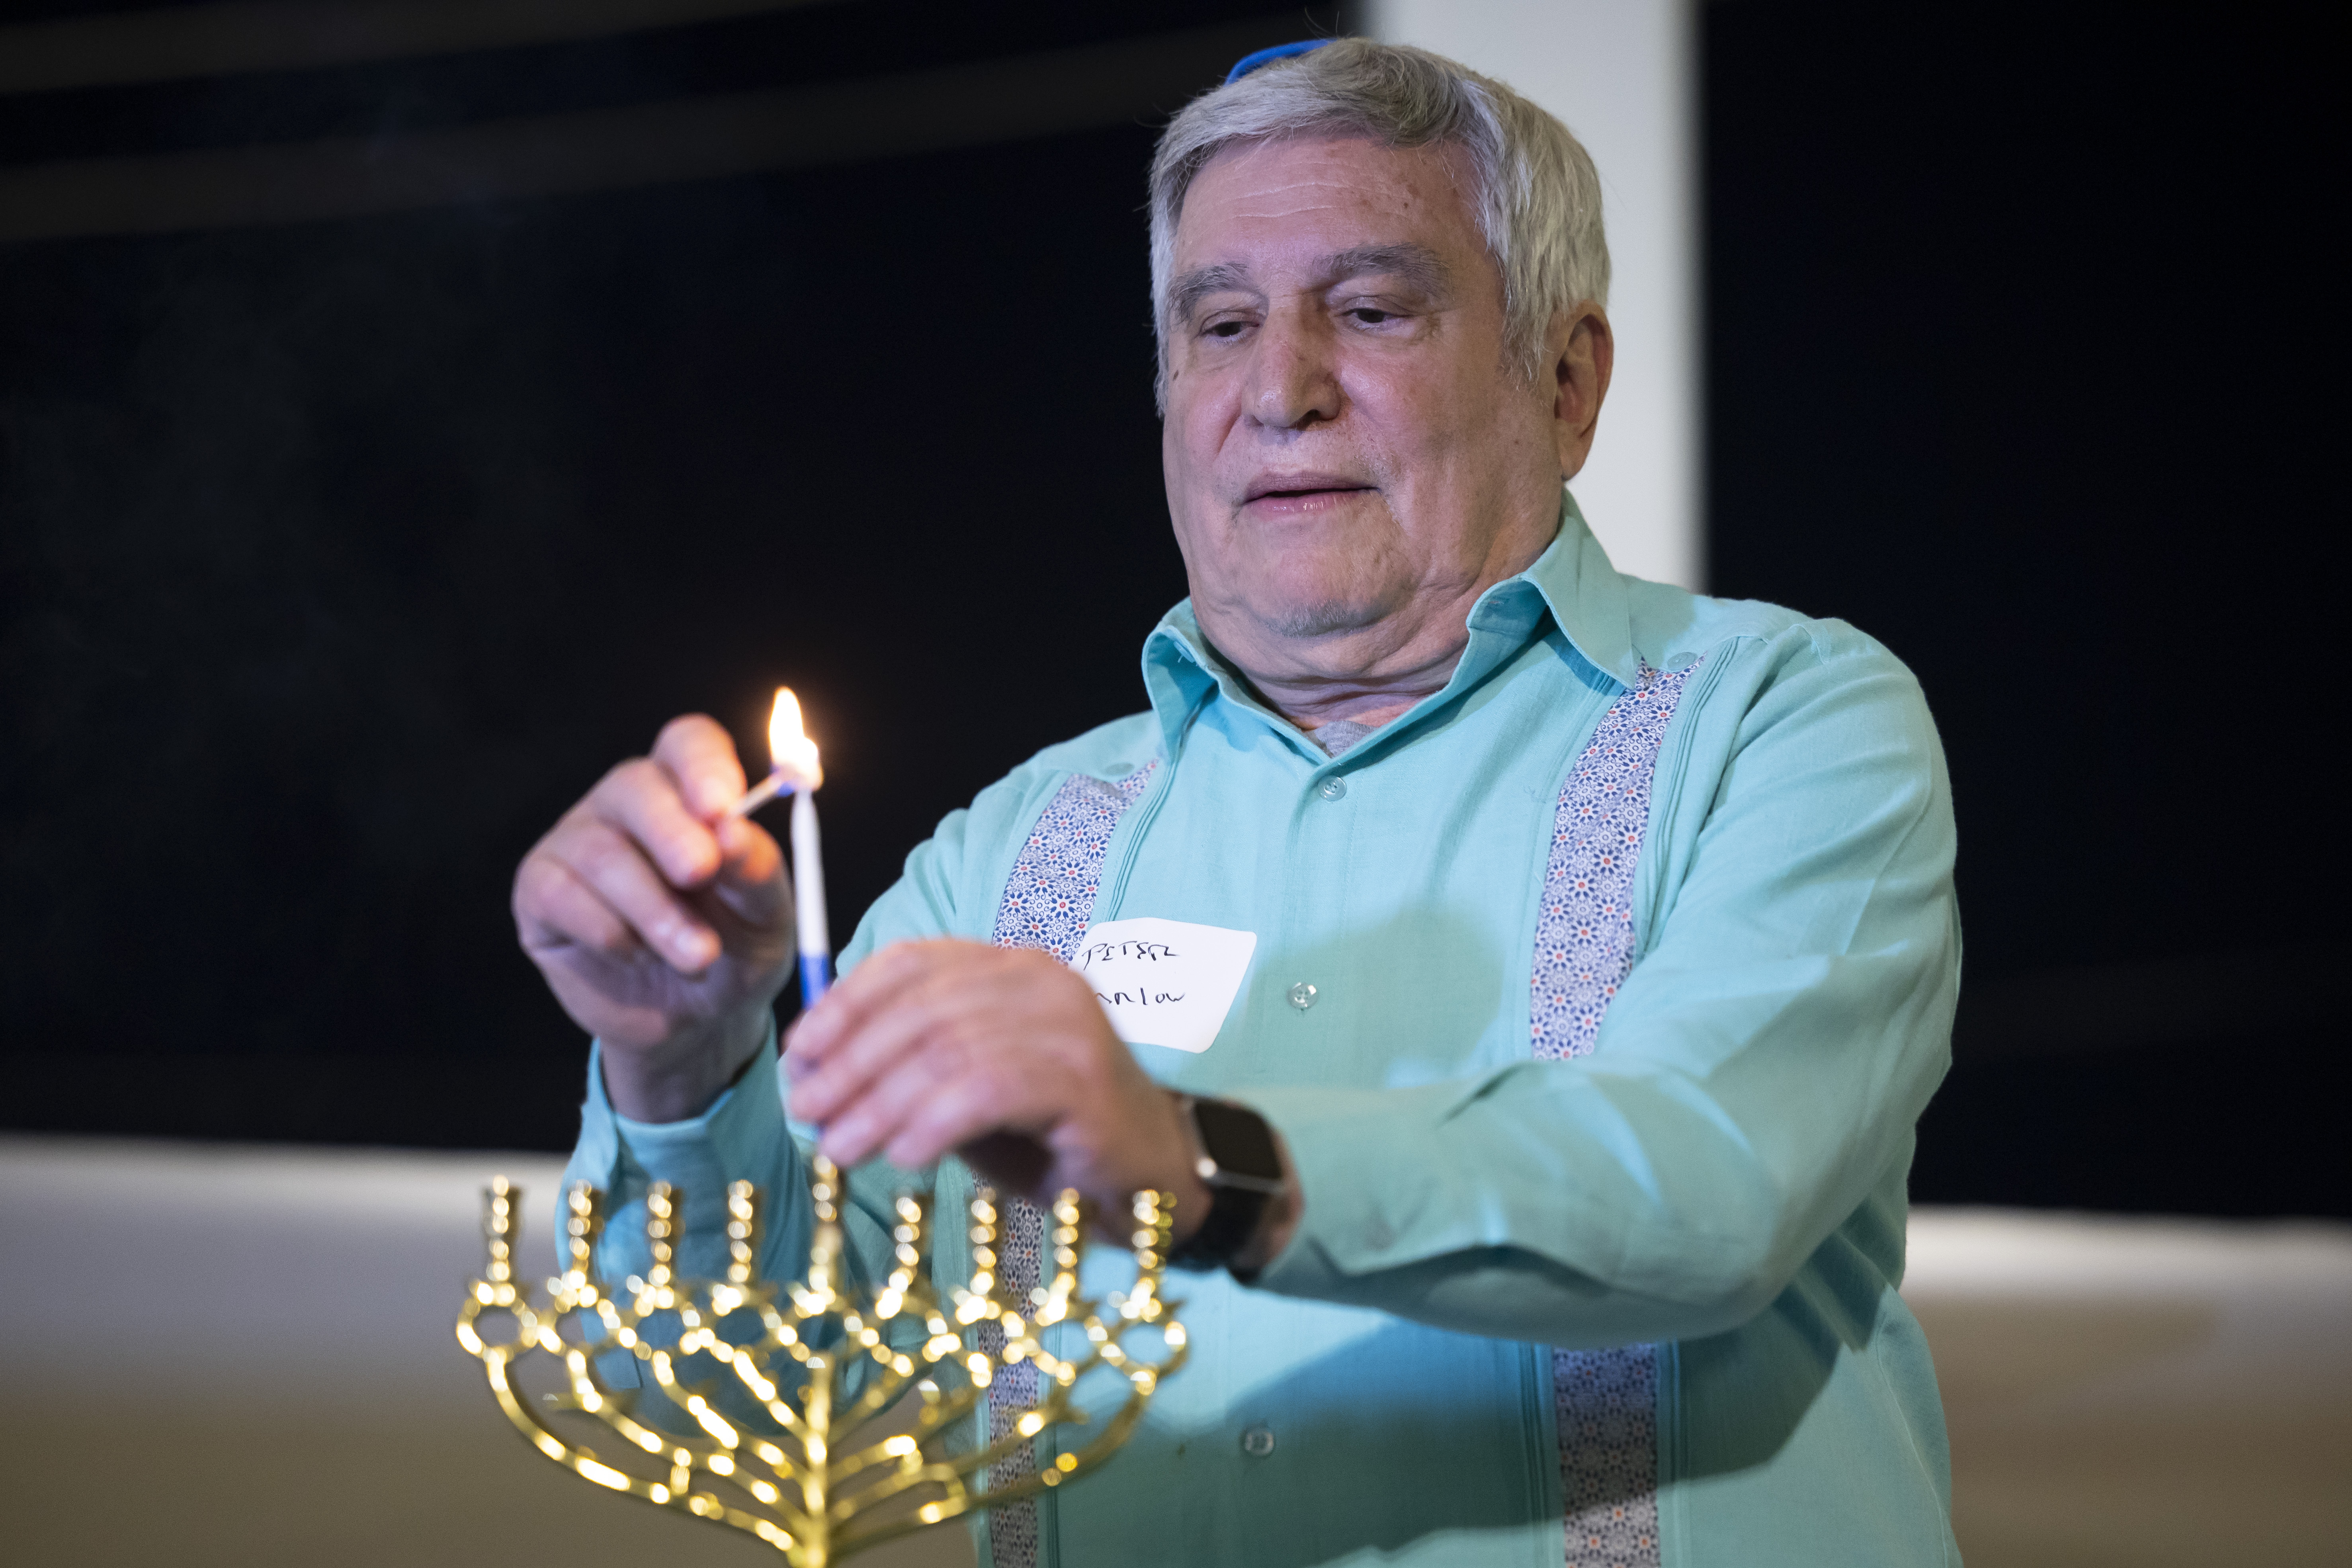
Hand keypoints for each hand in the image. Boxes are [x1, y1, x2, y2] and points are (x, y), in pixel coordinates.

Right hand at [513, 715, 792, 1120]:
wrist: (697, 1022)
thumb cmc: (737, 950)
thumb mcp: (767, 917)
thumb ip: (757, 871)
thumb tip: (734, 832)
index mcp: (689, 791)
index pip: (689, 744)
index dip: (704, 766)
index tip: (723, 807)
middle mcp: (628, 803)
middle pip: (636, 786)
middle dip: (672, 833)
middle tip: (702, 873)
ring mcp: (576, 842)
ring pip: (602, 852)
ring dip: (655, 909)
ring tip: (698, 956)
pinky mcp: (539, 890)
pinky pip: (562, 895)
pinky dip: (608, 931)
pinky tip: (636, 954)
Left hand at [783, 940, 1219, 1243]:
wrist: (1151, 1177)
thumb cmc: (1049, 1137)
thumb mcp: (965, 1091)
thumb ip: (907, 1071)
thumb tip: (816, 1079)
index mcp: (1010, 968)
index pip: (910, 963)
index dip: (844, 1005)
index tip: (798, 1055)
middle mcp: (1040, 980)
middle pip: (920, 1009)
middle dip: (850, 1062)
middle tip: (806, 1112)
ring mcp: (1067, 1024)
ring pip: (946, 1051)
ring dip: (879, 1104)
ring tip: (838, 1149)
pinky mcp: (1083, 1078)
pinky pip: (986, 1090)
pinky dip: (933, 1124)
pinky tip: (904, 1157)